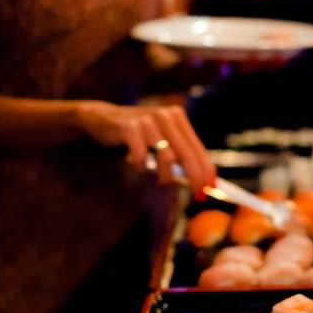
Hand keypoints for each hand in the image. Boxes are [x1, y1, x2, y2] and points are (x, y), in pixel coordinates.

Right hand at [75, 100, 213, 188]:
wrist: (102, 118)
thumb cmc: (135, 134)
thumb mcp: (159, 138)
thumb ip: (177, 154)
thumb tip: (199, 180)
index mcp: (177, 117)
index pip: (198, 148)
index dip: (206, 171)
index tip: (210, 190)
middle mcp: (165, 115)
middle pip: (187, 154)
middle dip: (195, 179)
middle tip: (196, 197)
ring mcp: (147, 120)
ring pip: (167, 157)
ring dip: (166, 177)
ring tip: (162, 184)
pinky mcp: (129, 127)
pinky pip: (143, 157)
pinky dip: (143, 168)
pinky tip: (140, 168)